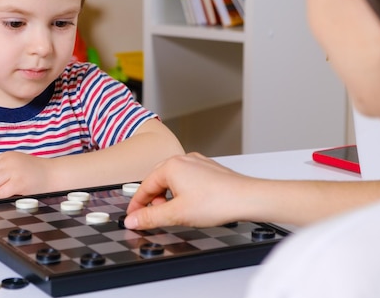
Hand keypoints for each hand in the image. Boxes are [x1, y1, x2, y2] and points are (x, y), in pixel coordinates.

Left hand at [0, 151, 46, 197]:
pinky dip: (2, 196)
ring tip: (2, 193)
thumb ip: (3, 166)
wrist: (54, 174)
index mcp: (7, 155)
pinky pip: (1, 193)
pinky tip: (10, 194)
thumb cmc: (37, 172)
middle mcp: (9, 161)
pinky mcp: (19, 183)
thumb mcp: (18, 162)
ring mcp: (14, 171)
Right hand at [124, 152, 248, 229]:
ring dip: (168, 196)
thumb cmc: (217, 202)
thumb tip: (133, 220)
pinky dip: (182, 191)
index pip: (144, 186)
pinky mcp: (208, 169)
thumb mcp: (176, 214)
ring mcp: (197, 163)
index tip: (132, 217)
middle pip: (157, 180)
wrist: (247, 198)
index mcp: (171, 166)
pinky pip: (187, 179)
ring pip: (173, 179)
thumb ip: (150, 217)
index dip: (136, 204)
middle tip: (151, 217)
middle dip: (152, 199)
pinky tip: (189, 204)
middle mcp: (183, 160)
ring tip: (173, 212)